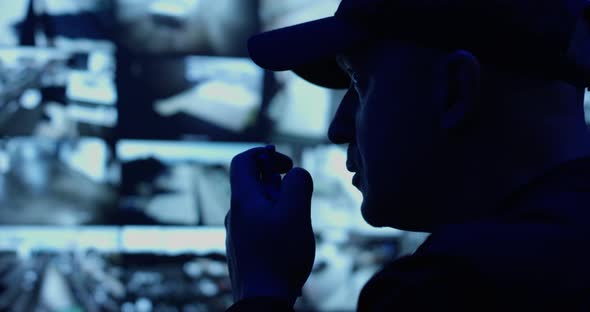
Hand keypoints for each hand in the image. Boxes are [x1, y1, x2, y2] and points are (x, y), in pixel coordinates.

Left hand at [225, 146, 314, 304]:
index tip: (287, 164)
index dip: (264, 154)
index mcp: (242, 200)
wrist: (262, 301)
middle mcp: (234, 215)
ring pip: (259, 207)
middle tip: (298, 198)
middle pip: (253, 184)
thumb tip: (296, 174)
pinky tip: (288, 243)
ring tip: (296, 225)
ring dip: (280, 206)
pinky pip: (259, 227)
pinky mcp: (243, 251)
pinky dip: (276, 224)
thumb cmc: (279, 256)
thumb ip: (298, 184)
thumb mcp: (295, 212)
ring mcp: (237, 234)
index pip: (242, 161)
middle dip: (279, 184)